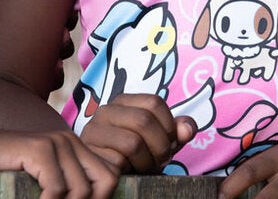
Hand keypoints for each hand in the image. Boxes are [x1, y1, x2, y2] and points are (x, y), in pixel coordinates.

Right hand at [0, 127, 118, 198]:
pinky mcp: (40, 149)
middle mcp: (70, 140)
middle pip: (107, 181)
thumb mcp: (42, 182)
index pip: (110, 176)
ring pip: (82, 190)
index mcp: (74, 148)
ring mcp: (56, 142)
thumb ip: (65, 189)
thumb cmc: (2, 172)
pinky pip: (57, 189)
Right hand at [79, 93, 196, 173]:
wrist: (108, 175)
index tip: (170, 143)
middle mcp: (105, 111)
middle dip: (160, 146)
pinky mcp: (90, 154)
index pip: (154, 102)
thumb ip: (176, 132)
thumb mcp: (160, 141)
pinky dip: (132, 171)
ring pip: (132, 143)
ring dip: (147, 162)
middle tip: (161, 161)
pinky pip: (119, 162)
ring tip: (146, 168)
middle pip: (144, 121)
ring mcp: (94, 132)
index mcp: (123, 102)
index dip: (169, 126)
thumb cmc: (137, 156)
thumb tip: (187, 130)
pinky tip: (131, 173)